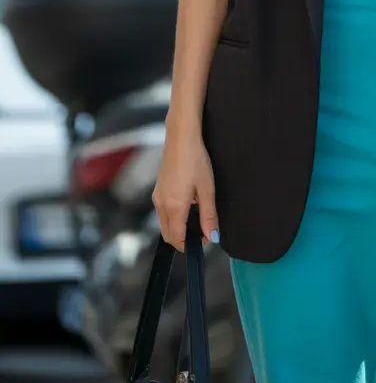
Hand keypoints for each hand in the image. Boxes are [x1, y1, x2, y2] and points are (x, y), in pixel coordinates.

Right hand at [152, 127, 219, 251]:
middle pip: (168, 235)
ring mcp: (157, 197)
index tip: (205, 239)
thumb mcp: (207, 189)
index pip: (177, 239)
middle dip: (183, 239)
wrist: (181, 137)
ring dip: (178, 227)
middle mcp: (161, 205)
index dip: (191, 245)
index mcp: (173, 207)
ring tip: (197, 214)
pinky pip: (163, 212)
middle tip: (202, 230)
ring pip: (164, 224)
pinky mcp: (158, 190)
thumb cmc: (195, 159)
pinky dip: (174, 216)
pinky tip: (188, 203)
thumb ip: (209, 215)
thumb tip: (212, 236)